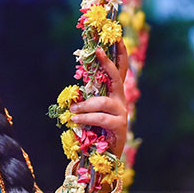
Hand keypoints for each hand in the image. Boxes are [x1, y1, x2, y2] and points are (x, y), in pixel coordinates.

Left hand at [69, 40, 128, 158]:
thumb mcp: (89, 111)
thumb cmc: (95, 131)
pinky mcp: (119, 124)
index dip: (119, 53)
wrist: (104, 155)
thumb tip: (73, 91)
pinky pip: (100, 117)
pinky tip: (75, 120)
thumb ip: (86, 99)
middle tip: (98, 50)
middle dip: (107, 62)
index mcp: (113, 93)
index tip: (117, 37)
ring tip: (72, 111)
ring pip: (101, 102)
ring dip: (84, 106)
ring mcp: (121, 111)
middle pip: (116, 76)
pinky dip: (86, 118)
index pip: (119, 69)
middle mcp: (119, 99)